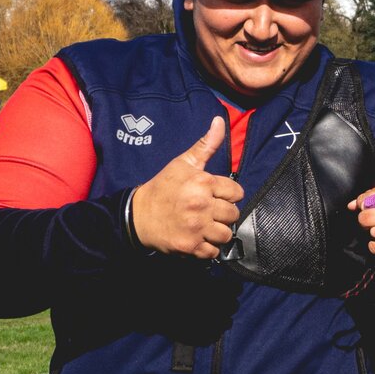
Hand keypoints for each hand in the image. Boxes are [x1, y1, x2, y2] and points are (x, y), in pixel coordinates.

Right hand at [130, 117, 243, 258]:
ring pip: (226, 234)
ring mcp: (196, 227)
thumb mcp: (183, 163)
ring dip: (217, 232)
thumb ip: (206, 145)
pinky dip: (208, 248)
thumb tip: (220, 121)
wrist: (137, 215)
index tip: (215, 196)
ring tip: (204, 226)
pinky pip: (213, 252)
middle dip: (223, 214)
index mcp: (203, 183)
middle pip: (233, 215)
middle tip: (208, 211)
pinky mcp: (190, 246)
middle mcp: (201, 205)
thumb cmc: (163, 187)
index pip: (237, 193)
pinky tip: (198, 238)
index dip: (228, 195)